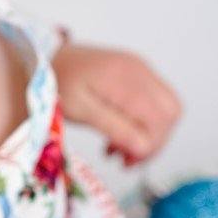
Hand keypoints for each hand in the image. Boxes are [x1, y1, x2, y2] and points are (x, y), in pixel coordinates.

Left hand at [52, 43, 182, 165]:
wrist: (47, 57)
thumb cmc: (58, 83)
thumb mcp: (79, 110)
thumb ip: (113, 127)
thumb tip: (144, 148)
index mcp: (125, 78)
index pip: (159, 119)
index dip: (150, 145)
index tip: (126, 161)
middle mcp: (139, 70)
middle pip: (170, 113)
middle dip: (153, 142)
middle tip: (125, 159)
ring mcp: (140, 69)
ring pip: (167, 108)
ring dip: (149, 134)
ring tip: (117, 149)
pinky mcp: (137, 73)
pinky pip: (154, 101)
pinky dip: (144, 122)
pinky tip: (119, 133)